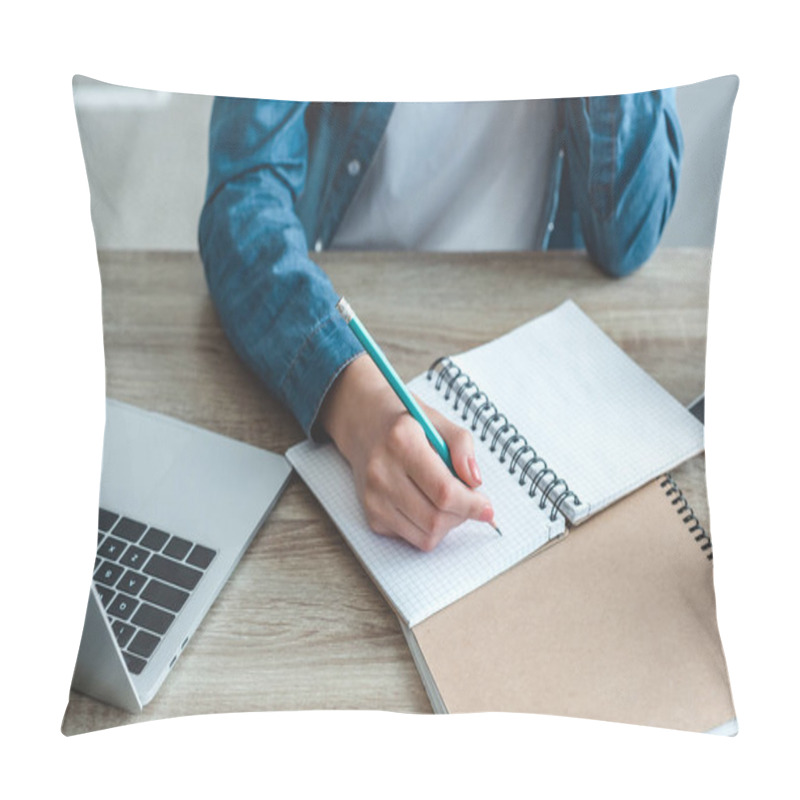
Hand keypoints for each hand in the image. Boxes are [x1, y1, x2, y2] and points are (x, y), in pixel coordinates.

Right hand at [319, 354, 494, 550]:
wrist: (364, 426)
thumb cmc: (407, 425)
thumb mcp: (439, 422)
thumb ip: (462, 447)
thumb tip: (475, 481)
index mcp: (401, 441)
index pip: (443, 490)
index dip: (472, 504)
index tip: (487, 507)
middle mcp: (382, 471)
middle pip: (436, 518)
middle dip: (463, 515)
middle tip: (470, 501)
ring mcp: (373, 497)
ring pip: (425, 535)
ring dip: (448, 524)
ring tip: (448, 501)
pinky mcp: (371, 515)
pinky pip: (412, 538)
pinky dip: (429, 527)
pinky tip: (426, 503)